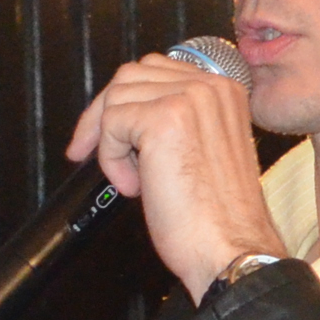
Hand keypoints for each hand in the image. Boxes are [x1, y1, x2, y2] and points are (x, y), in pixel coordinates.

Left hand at [68, 50, 281, 305]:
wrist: (231, 248)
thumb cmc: (218, 218)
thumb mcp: (203, 152)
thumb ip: (178, 123)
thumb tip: (130, 115)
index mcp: (224, 91)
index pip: (157, 71)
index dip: (125, 101)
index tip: (106, 131)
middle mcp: (210, 86)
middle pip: (130, 76)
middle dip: (103, 114)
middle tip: (89, 150)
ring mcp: (188, 99)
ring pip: (116, 98)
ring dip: (112, 143)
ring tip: (135, 181)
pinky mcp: (163, 120)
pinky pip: (112, 124)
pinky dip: (111, 160)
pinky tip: (136, 187)